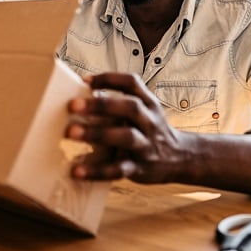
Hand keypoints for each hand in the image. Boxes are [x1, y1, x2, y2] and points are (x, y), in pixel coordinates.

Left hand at [65, 72, 189, 183]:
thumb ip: (118, 103)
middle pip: (129, 107)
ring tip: (71, 132)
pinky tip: (77, 171)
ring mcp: (146, 145)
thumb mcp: (143, 111)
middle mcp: (149, 121)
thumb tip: (80, 96)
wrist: (179, 158)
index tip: (84, 81)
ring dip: (97, 133)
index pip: (132, 83)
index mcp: (148, 103)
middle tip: (72, 105)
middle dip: (101, 105)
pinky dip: (96, 170)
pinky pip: (118, 169)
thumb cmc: (149, 130)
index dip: (109, 79)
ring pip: (126, 137)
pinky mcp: (139, 168)